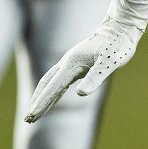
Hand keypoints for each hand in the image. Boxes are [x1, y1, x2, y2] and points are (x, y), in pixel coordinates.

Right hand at [24, 19, 139, 122]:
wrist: (119, 29)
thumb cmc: (117, 46)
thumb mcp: (110, 63)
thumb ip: (95, 77)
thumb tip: (80, 94)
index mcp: (72, 64)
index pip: (54, 87)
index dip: (43, 102)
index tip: (32, 116)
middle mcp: (67, 63)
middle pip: (46, 85)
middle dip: (37, 102)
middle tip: (28, 119)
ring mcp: (70, 63)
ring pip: (50, 82)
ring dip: (42, 97)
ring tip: (35, 114)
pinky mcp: (75, 65)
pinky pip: (59, 81)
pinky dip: (52, 92)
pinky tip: (51, 101)